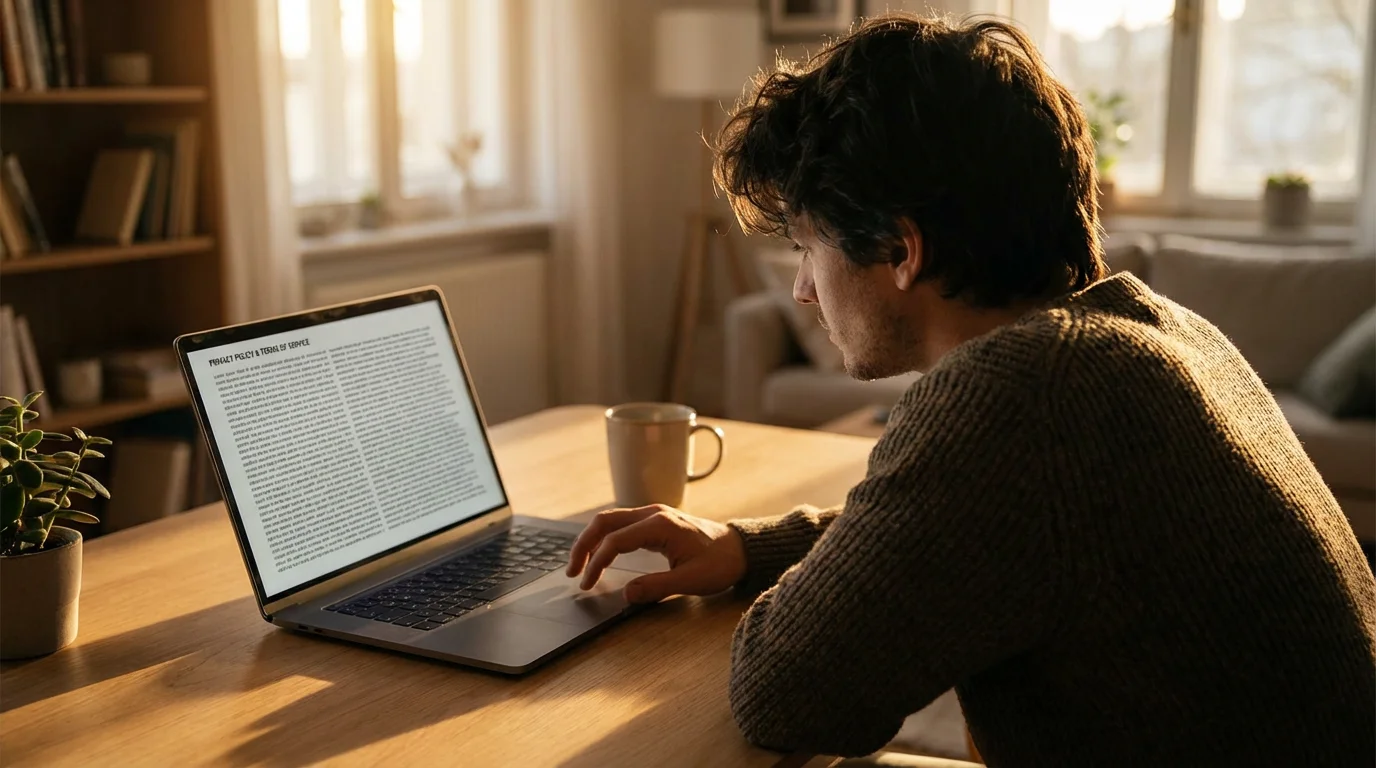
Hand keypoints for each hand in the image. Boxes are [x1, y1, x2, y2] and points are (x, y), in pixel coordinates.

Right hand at [566, 504, 747, 603]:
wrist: (741, 549)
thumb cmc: (720, 564)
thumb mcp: (691, 581)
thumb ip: (657, 587)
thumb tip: (626, 594)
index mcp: (660, 525)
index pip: (615, 540)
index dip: (596, 563)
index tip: (587, 585)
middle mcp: (653, 513)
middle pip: (604, 521)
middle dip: (583, 545)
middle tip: (571, 572)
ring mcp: (654, 513)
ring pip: (610, 520)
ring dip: (591, 540)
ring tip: (579, 565)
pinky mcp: (655, 520)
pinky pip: (621, 524)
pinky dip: (604, 538)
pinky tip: (599, 555)